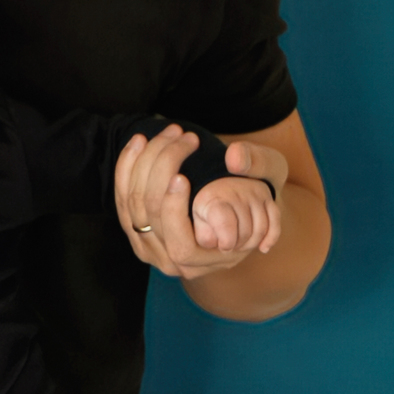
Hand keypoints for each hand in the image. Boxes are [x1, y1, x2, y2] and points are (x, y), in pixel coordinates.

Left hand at [115, 125, 288, 279]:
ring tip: (168, 132)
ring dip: (145, 161)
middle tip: (185, 136)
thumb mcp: (272, 178)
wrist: (238, 211)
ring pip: (132, 205)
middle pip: (151, 216)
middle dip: (162, 167)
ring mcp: (149, 247)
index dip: (174, 209)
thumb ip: (260, 165)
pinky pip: (121, 200)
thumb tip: (234, 157)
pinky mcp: (135, 229)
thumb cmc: (259, 197)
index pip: (180, 242)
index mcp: (207, 260)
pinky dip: (126, 168)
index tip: (181, 176)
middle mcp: (172, 261)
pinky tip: (138, 142)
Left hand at [191, 175, 280, 255]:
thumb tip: (221, 246)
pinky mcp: (266, 196)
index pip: (226, 225)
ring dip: (252, 243)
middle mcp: (236, 193)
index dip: (226, 243)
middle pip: (245, 231)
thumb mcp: (196, 222)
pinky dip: (271, 237)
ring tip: (240, 245)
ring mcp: (253, 193)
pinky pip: (275, 219)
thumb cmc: (205, 210)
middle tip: (230, 246)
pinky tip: (263, 248)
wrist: (216, 185)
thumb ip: (204, 236)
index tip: (223, 247)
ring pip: (261, 228)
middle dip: (238, 245)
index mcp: (215, 200)